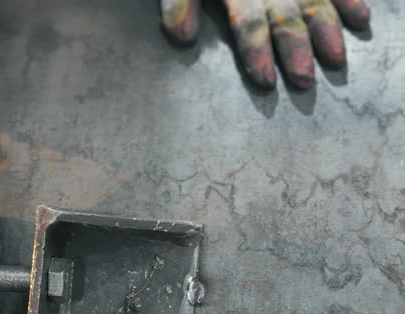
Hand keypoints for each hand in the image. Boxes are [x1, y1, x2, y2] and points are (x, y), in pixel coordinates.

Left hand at [161, 0, 369, 88]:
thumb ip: (180, 4)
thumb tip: (183, 37)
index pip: (247, 21)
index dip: (256, 50)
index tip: (265, 80)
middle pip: (284, 15)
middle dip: (295, 48)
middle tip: (303, 80)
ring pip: (313, 0)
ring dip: (327, 30)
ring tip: (335, 60)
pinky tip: (360, 20)